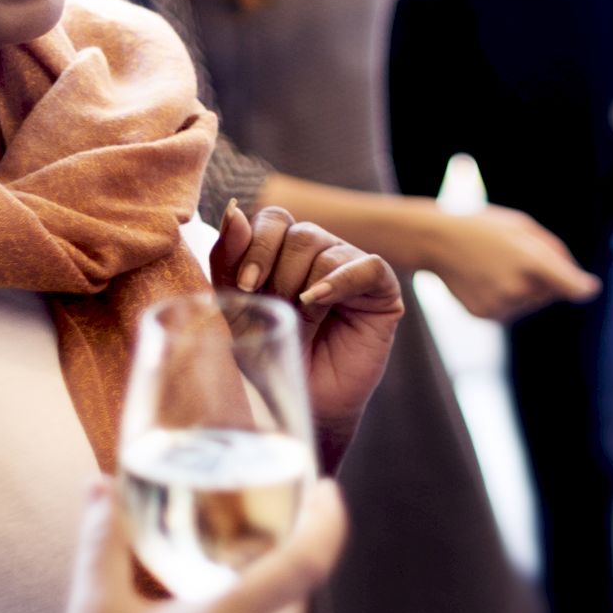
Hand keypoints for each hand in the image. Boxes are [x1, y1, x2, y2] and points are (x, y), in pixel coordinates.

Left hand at [212, 203, 403, 469]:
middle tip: (274, 306)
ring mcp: (352, 267)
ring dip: (303, 287)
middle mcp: (321, 252)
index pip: (274, 218)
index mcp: (285, 251)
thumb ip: (231, 259)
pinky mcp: (381, 290)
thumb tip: (233, 209)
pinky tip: (318, 301)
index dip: (256, 244)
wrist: (301, 403)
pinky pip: (366, 266)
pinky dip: (339, 281)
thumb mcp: (237, 307)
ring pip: (326, 248)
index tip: (246, 286)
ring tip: (302, 319)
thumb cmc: (269, 355)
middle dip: (278, 272)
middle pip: (299, 232)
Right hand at [422, 202, 600, 322]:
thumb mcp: (522, 225)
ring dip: (525, 288)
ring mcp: (500, 305)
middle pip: (551, 292)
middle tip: (516, 254)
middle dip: (544, 277)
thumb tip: (573, 279)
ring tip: (498, 265)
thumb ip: (553, 250)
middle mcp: (517, 288)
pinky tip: (487, 279)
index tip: (590, 288)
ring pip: (531, 303)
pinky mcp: (486, 315)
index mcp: (530, 260)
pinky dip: (506, 297)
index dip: (581, 287)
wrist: (438, 241)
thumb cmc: (486, 227)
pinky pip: (511, 310)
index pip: (568, 284)